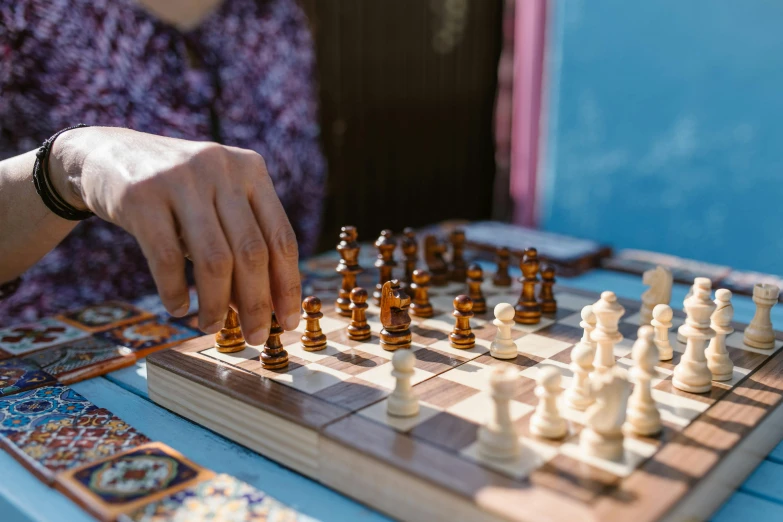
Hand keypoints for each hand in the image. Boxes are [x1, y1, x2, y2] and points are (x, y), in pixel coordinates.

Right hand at [50, 126, 300, 344]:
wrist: (107, 154)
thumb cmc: (176, 192)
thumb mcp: (217, 201)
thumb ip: (241, 242)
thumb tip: (262, 307)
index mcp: (251, 170)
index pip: (281, 237)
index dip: (287, 285)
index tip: (287, 322)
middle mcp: (221, 169)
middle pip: (252, 252)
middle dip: (257, 303)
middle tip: (255, 337)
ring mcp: (180, 179)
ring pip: (214, 259)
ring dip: (216, 305)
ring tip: (210, 327)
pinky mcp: (141, 195)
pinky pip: (167, 258)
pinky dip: (175, 291)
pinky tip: (179, 308)